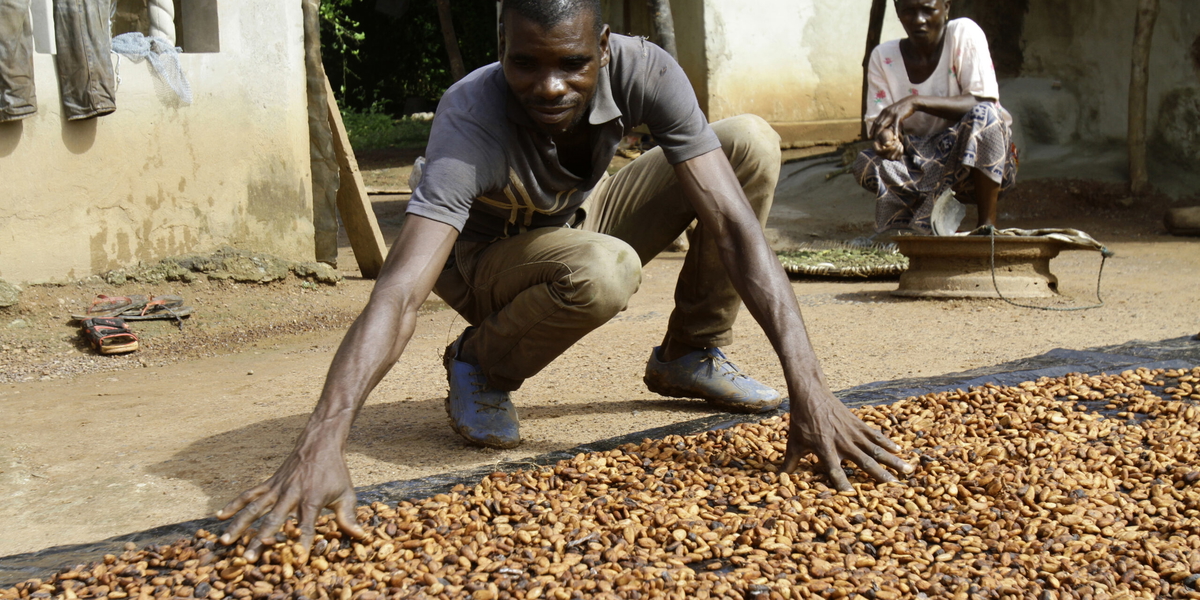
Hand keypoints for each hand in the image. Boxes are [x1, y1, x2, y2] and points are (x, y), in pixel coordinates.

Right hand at [215, 443, 364, 562]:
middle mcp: (290, 495)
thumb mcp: (346, 493)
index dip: (301, 543)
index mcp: (311, 500)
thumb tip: (361, 536)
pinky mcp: (269, 483)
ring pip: (253, 509)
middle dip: (260, 541)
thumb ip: (348, 517)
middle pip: (272, 521)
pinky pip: (248, 494)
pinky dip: (233, 504)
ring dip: (238, 526)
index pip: (306, 527)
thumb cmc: (335, 472)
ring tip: (224, 542)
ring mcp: (276, 488)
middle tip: (248, 558)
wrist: (320, 443)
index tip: (296, 560)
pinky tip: (219, 516)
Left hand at [781, 392, 912, 490]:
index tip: (854, 497)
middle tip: (896, 487)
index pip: (835, 472)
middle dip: (881, 475)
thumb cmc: (801, 421)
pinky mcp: (858, 423)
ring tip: (908, 470)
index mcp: (825, 450)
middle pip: (864, 462)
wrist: (811, 394)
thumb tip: (778, 480)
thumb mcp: (794, 443)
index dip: (843, 484)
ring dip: (893, 460)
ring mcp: (852, 433)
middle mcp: (842, 443)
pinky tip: (899, 450)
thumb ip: (789, 464)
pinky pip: (875, 435)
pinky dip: (887, 442)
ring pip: (876, 449)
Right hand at [873, 127, 903, 160]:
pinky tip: (900, 145)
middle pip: (886, 157)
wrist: (889, 137)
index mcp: (875, 147)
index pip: (879, 152)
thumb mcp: (885, 134)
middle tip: (897, 141)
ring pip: (892, 158)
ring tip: (898, 142)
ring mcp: (887, 157)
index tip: (893, 146)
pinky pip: (898, 158)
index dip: (887, 150)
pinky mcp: (893, 158)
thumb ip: (885, 138)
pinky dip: (901, 151)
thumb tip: (887, 145)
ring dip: (898, 150)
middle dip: (894, 149)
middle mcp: (880, 154)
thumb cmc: (886, 134)